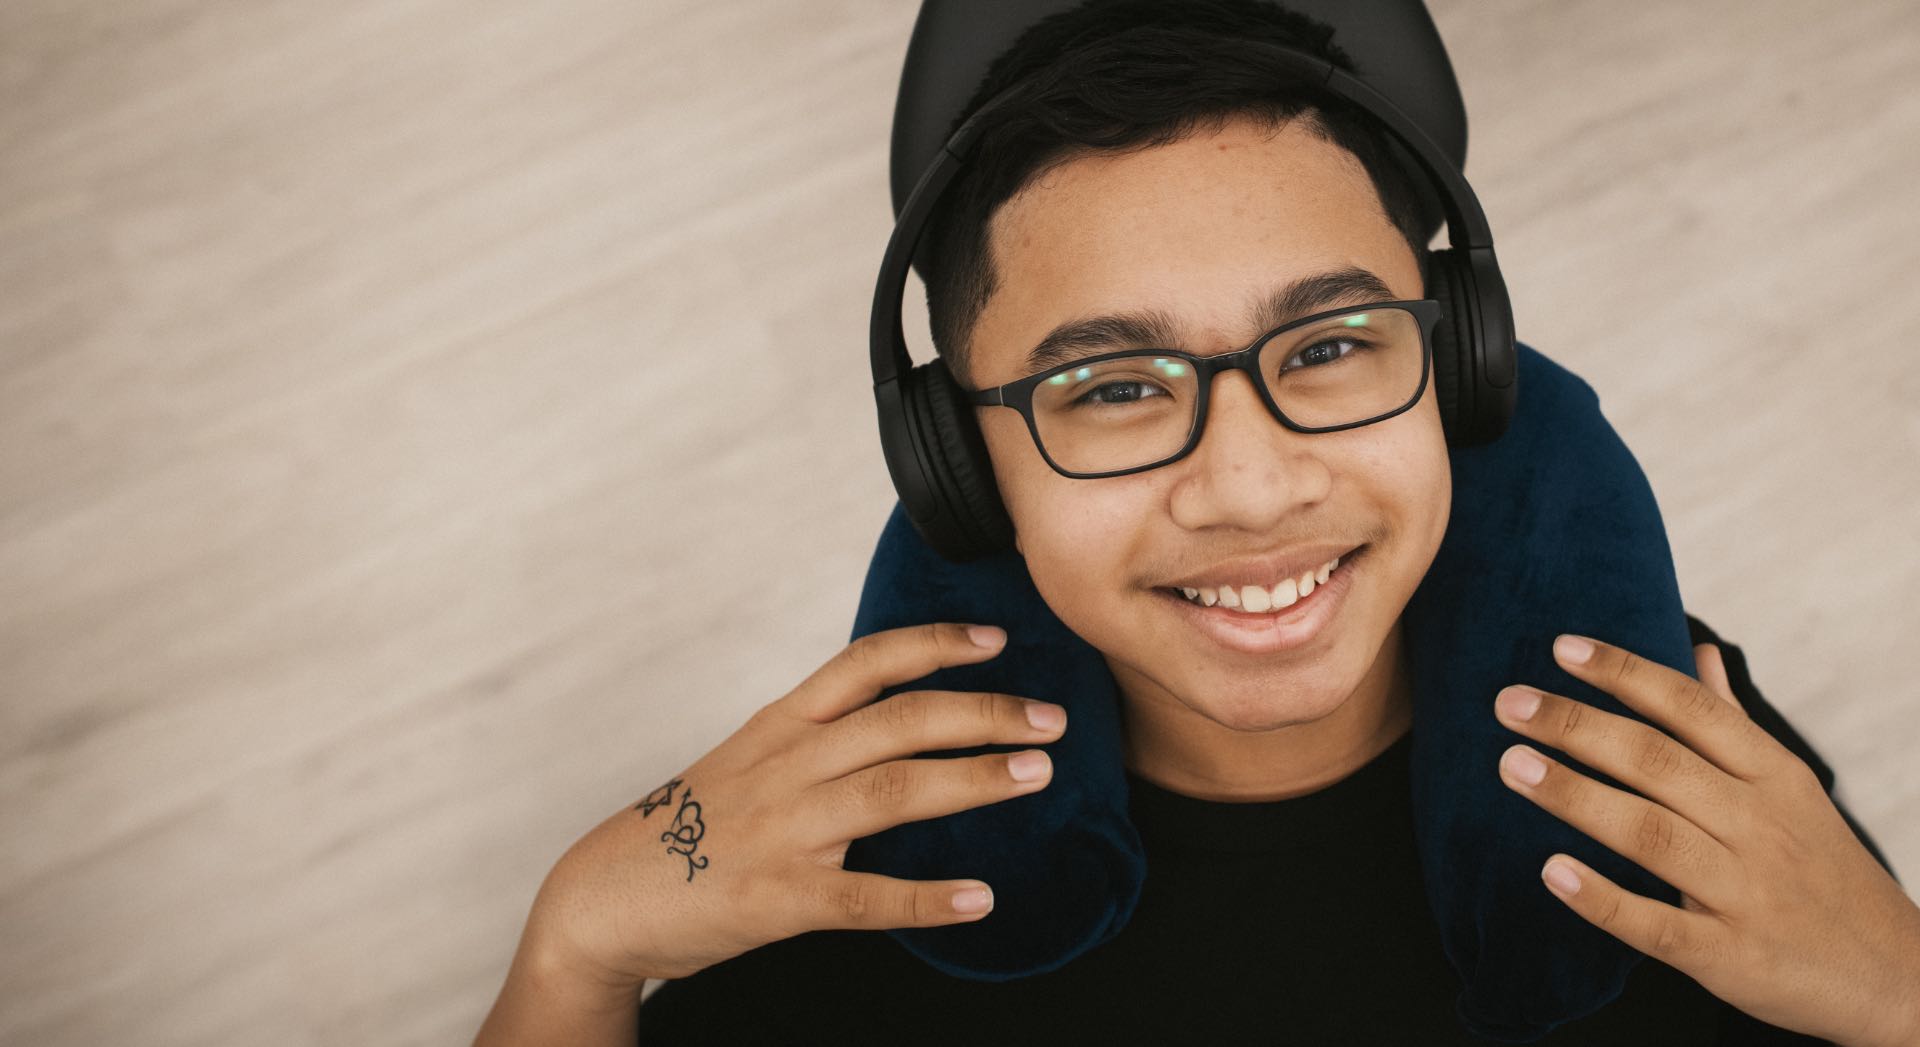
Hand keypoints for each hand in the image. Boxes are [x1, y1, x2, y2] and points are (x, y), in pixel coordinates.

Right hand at [517, 622, 1062, 987]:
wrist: (604, 897)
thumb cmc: (690, 827)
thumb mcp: (749, 757)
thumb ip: (818, 735)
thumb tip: (898, 712)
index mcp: (782, 726)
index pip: (865, 665)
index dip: (933, 645)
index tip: (996, 637)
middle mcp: (788, 765)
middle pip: (900, 721)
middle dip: (982, 713)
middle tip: (1051, 718)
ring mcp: (786, 830)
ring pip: (893, 792)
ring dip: (973, 779)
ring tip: (1037, 774)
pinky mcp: (780, 898)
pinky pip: (866, 897)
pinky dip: (926, 897)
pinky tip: (980, 899)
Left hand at [1491, 633, 1919, 1046]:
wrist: (1895, 976)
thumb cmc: (1822, 869)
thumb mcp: (1792, 788)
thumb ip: (1732, 723)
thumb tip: (1698, 652)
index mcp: (1772, 776)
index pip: (1691, 710)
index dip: (1625, 674)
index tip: (1561, 647)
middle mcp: (1758, 827)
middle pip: (1658, 763)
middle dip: (1578, 727)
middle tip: (1508, 704)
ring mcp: (1744, 893)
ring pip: (1651, 835)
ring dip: (1576, 797)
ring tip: (1512, 765)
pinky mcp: (1727, 955)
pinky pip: (1657, 926)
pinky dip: (1603, 899)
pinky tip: (1552, 872)